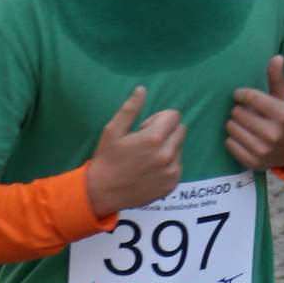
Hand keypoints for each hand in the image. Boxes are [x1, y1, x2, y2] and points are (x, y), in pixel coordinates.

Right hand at [86, 87, 184, 216]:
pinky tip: (151, 169)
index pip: (174, 115)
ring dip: (169, 147)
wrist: (103, 192)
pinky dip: (169, 163)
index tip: (144, 128)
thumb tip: (142, 90)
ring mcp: (171, 171)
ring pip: (180, 148)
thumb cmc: (106, 159)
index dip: (159, 118)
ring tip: (148, 157)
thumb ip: (130, 109)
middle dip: (167, 130)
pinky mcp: (172, 184)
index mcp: (153, 138)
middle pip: (181, 130)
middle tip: (146, 142)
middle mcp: (167, 155)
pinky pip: (178, 165)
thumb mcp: (113, 131)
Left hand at [226, 56, 283, 170]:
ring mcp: (263, 150)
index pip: (249, 97)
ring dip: (234, 124)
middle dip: (238, 110)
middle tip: (245, 112)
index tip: (240, 95)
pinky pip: (229, 144)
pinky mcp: (253, 162)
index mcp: (282, 114)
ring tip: (243, 124)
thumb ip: (277, 78)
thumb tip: (277, 57)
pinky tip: (242, 137)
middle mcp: (273, 133)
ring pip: (231, 128)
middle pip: (237, 112)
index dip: (240, 94)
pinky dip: (232, 139)